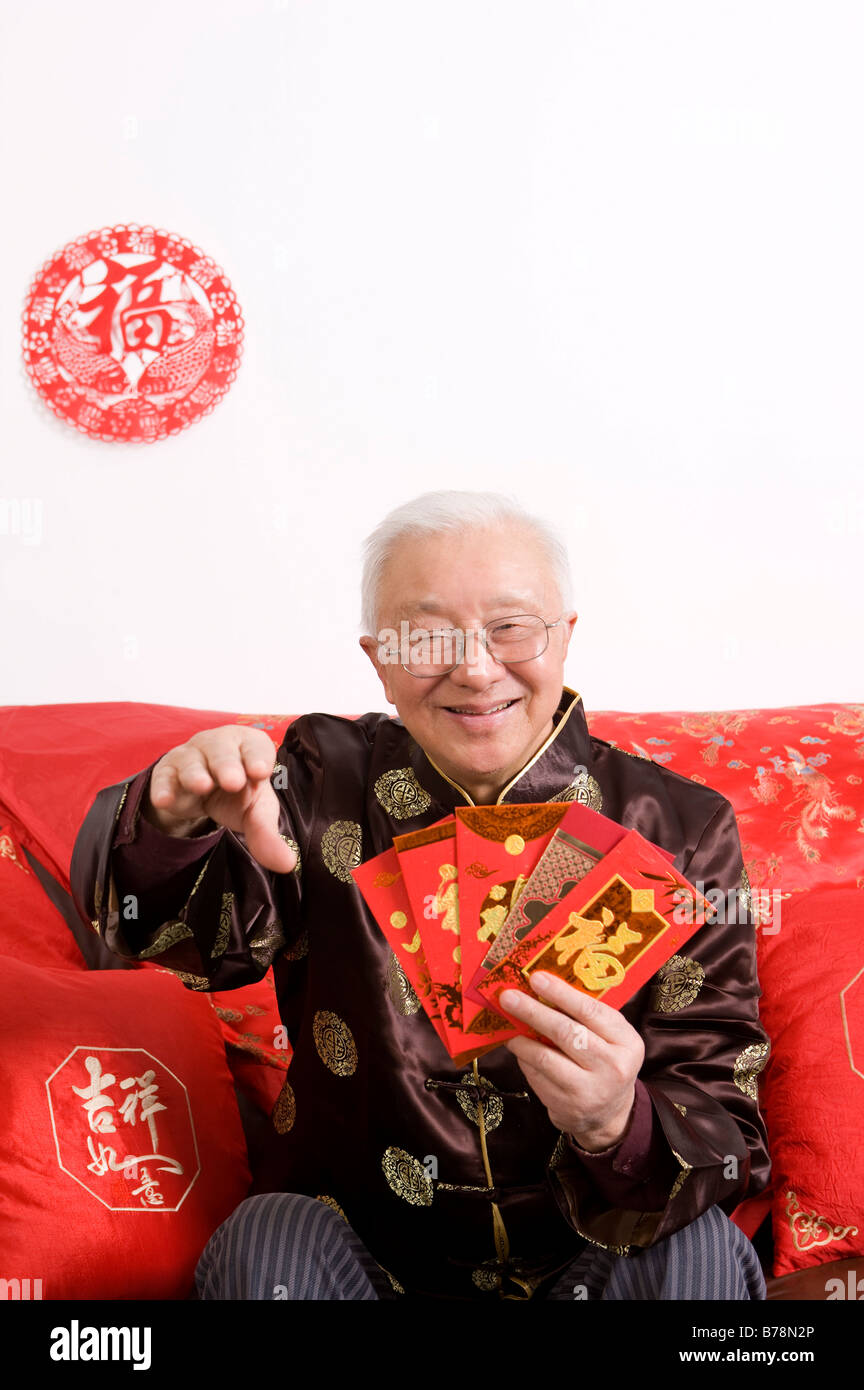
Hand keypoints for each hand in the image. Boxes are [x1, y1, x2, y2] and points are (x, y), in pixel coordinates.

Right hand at [144, 726, 297, 873]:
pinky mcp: (166, 773)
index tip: (261, 772)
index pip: (255, 745)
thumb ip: (267, 835)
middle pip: (222, 750)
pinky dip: (164, 788)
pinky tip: (165, 800)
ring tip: (202, 786)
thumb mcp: (254, 812)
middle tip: (233, 781)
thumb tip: (287, 864)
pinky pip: (164, 778)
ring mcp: (190, 756)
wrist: (199, 791)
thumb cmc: (236, 793)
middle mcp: (219, 745)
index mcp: (248, 746)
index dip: (257, 756)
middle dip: (227, 764)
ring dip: (196, 773)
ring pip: (191, 762)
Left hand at [499, 973, 643, 1150]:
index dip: (561, 993)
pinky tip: (517, 1045)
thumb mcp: (610, 1036)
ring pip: (545, 1057)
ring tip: (507, 1021)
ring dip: (521, 1037)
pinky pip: (536, 1076)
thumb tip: (542, 986)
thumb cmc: (606, 1061)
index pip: (590, 1011)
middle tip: (509, 996)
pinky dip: (523, 1057)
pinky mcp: (566, 1106)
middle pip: (566, 1033)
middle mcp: (612, 1067)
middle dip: (533, 1011)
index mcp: (626, 1042)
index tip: (536, 978)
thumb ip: (585, 1014)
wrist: (609, 1112)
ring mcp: (588, 1090)